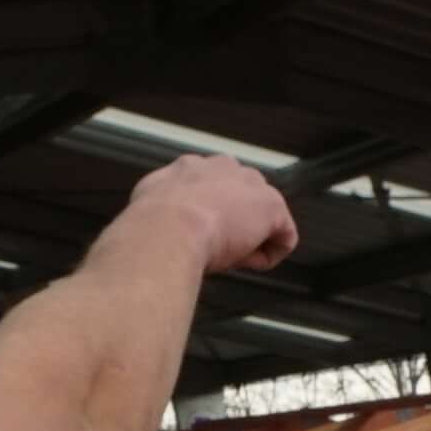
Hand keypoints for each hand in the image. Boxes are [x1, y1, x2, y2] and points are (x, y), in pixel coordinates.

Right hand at [125, 153, 298, 274]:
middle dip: (233, 224)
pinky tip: (250, 263)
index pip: (208, 189)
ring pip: (261, 216)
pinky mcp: (272, 207)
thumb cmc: (151, 225)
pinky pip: (283, 235)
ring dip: (250, 239)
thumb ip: (158, 206)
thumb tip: (152, 217)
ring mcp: (250, 185)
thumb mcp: (146, 207)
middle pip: (239, 198)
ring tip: (230, 258)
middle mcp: (222, 167)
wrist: (168, 228)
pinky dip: (270, 254)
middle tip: (216, 249)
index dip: (206, 216)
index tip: (197, 237)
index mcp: (189, 168)